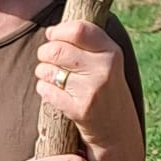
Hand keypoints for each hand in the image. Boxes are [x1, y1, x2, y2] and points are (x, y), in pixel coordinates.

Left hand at [35, 21, 139, 152]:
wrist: (117, 130)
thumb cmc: (105, 88)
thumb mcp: (107, 61)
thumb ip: (87, 43)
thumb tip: (51, 31)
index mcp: (112, 52)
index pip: (78, 29)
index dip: (58, 31)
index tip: (52, 35)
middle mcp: (104, 69)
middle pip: (57, 49)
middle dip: (44, 52)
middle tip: (46, 58)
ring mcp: (92, 90)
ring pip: (48, 69)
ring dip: (42, 71)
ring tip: (50, 76)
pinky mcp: (80, 110)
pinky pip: (47, 90)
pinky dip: (44, 89)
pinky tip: (52, 91)